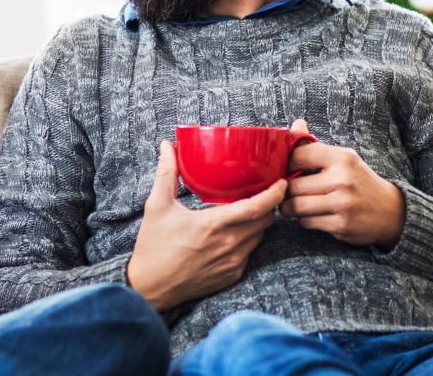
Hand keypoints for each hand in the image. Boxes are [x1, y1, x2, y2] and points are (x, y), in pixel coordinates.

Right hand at [127, 140, 285, 310]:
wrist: (150, 287)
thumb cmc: (153, 246)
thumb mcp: (156, 206)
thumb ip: (166, 173)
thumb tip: (167, 146)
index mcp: (213, 225)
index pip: (256, 208)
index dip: (274, 194)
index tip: (281, 182)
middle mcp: (228, 245)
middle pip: (265, 221)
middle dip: (268, 205)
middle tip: (262, 191)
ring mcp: (232, 263)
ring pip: (259, 237)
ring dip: (258, 222)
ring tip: (248, 210)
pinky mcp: (232, 275)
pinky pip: (250, 253)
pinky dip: (247, 240)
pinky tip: (234, 232)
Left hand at [279, 119, 404, 247]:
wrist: (392, 212)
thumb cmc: (358, 181)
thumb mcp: (342, 158)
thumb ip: (314, 144)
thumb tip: (296, 123)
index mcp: (341, 158)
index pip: (297, 155)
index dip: (285, 164)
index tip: (287, 170)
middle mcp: (342, 179)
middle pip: (292, 185)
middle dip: (284, 191)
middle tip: (285, 192)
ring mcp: (342, 203)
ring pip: (296, 206)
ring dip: (289, 208)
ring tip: (292, 205)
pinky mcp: (341, 224)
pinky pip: (306, 222)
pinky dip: (304, 220)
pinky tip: (311, 216)